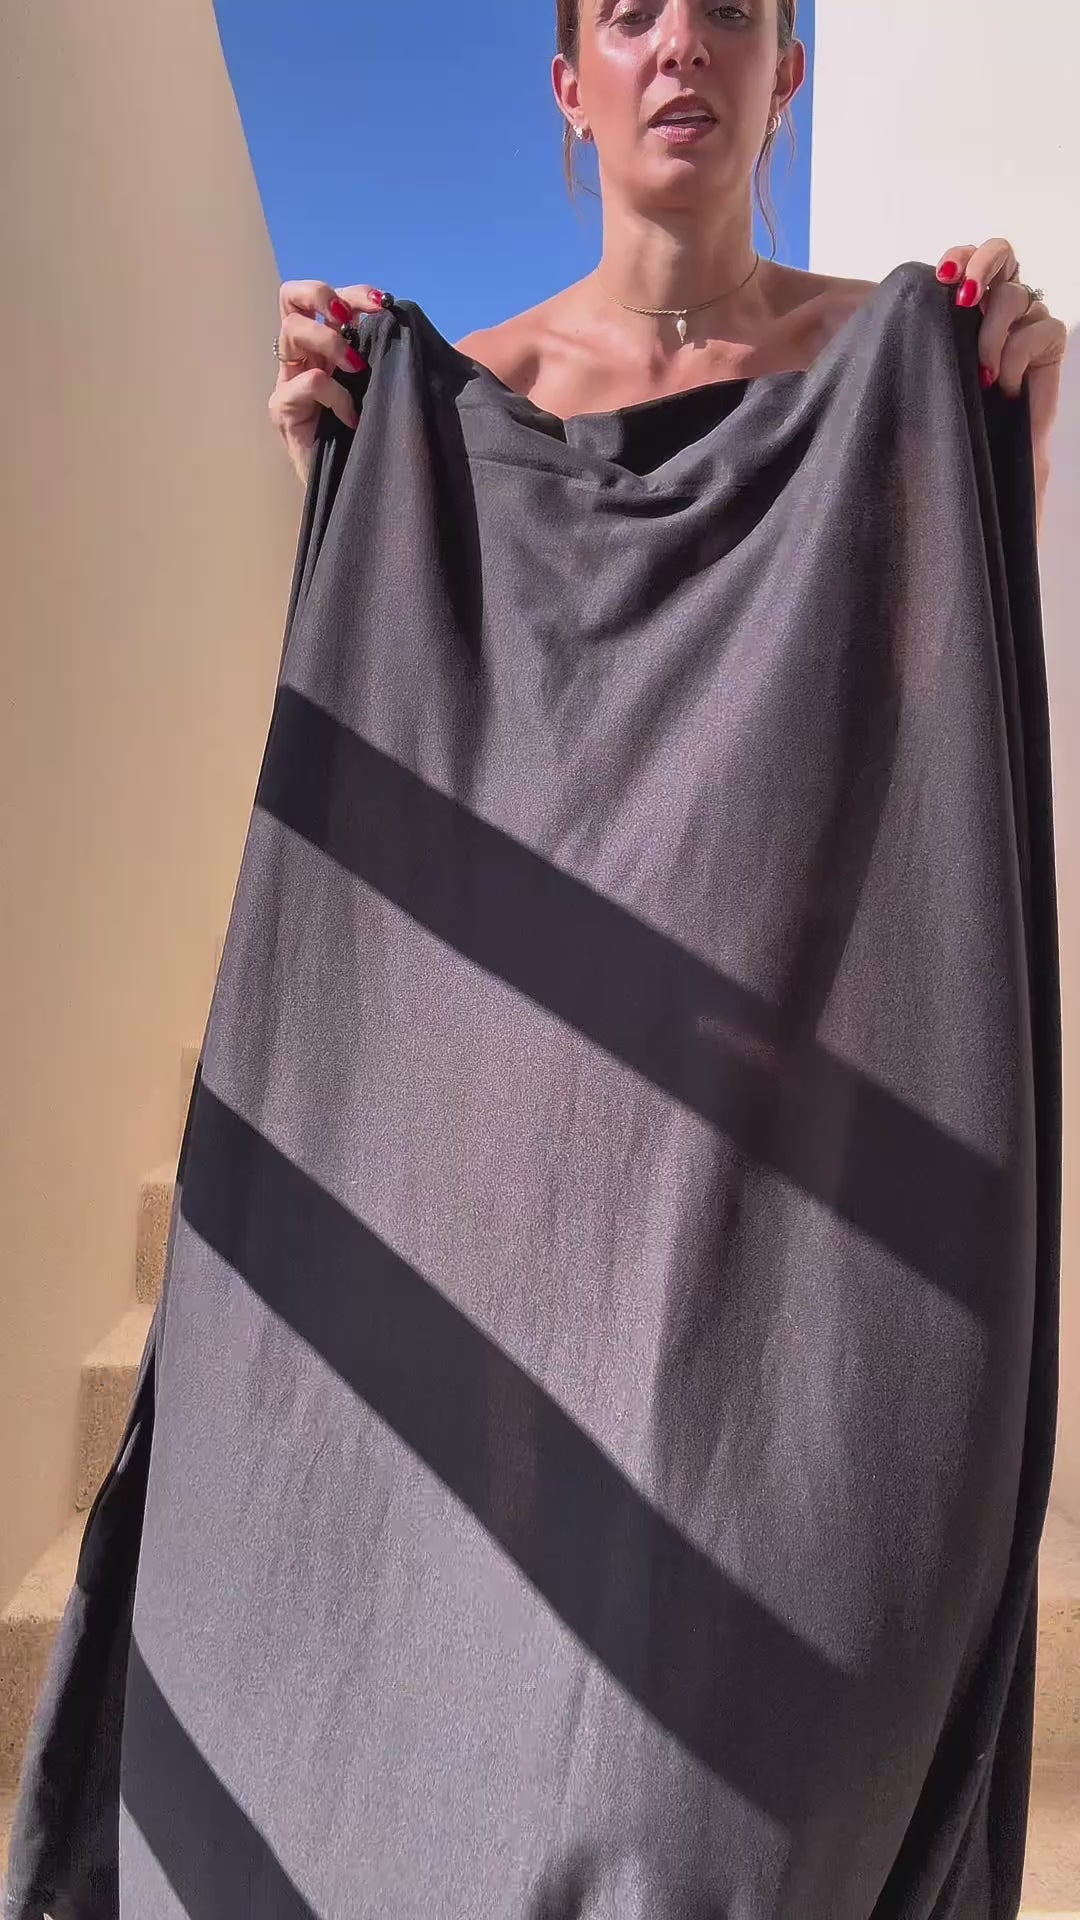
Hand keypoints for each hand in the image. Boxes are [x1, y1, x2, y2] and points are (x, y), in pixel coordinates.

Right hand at [269, 281, 388, 484]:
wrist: (351, 490)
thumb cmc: (369, 438)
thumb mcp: (380, 386)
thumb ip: (381, 354)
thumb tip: (403, 321)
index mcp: (324, 346)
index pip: (322, 298)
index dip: (351, 292)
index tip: (382, 303)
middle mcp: (302, 357)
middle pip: (291, 297)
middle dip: (321, 296)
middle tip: (348, 318)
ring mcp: (288, 381)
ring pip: (293, 331)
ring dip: (330, 342)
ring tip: (358, 369)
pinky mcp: (283, 410)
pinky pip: (308, 383)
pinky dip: (336, 394)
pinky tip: (353, 417)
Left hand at [936, 240, 1066, 515]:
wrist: (987, 455)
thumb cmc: (953, 413)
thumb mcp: (932, 367)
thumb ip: (928, 331)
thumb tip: (905, 302)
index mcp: (974, 300)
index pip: (972, 256)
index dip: (961, 256)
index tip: (942, 277)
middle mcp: (1004, 302)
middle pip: (1001, 252)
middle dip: (981, 267)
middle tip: (965, 300)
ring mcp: (1029, 317)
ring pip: (1012, 297)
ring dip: (989, 336)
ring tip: (980, 375)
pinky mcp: (1051, 340)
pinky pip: (1034, 332)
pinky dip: (1013, 359)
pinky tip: (1004, 388)